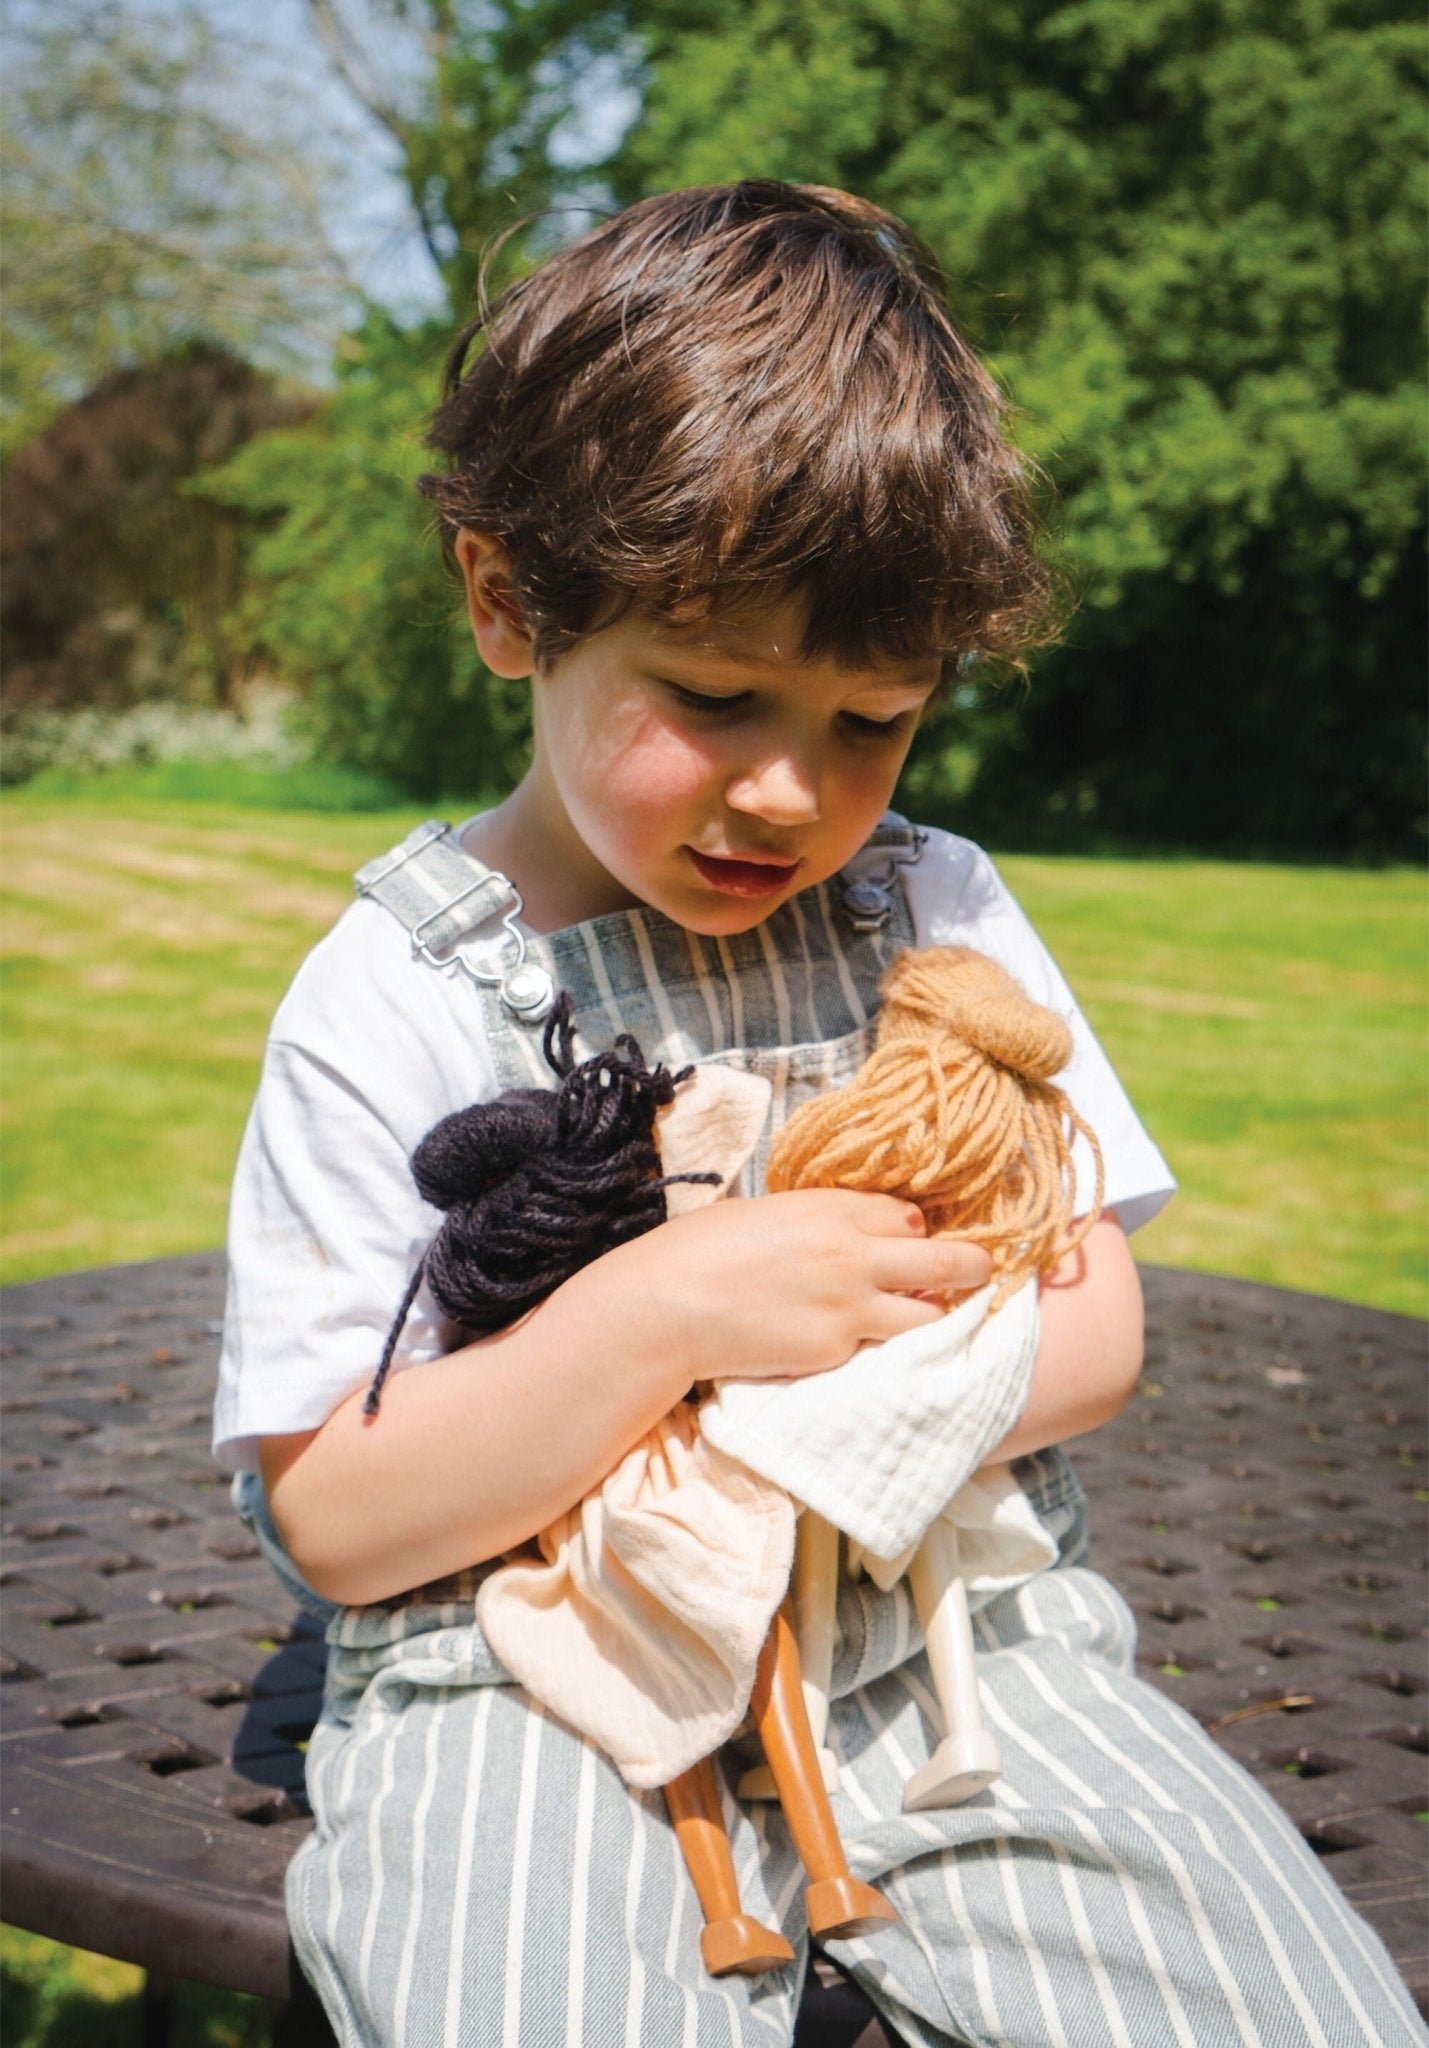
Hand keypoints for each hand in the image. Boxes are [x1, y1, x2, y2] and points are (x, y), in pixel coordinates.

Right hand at [622, 1189, 991, 1384]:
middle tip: (986, 1271)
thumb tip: (865, 1230)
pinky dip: (880, 1348)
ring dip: (934, 1316)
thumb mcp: (771, 1211)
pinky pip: (878, 1349)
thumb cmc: (705, 1248)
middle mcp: (853, 1253)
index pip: (909, 1217)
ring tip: (936, 1319)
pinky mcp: (835, 1351)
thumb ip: (824, 1218)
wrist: (669, 1303)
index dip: (917, 1231)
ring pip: (928, 1315)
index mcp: (832, 1208)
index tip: (918, 1241)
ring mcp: (849, 1306)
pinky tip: (865, 1344)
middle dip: (974, 1267)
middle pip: (944, 1261)